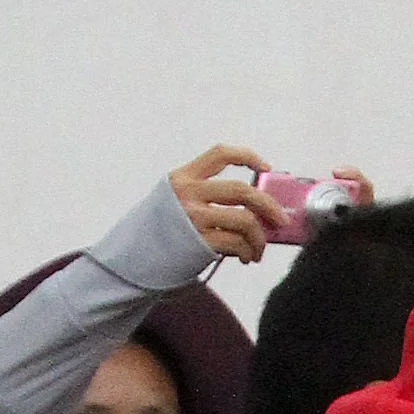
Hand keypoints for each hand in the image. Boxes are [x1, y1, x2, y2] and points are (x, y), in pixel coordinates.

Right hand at [169, 145, 280, 264]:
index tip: (265, 167)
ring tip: (258, 249)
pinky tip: (246, 257)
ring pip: (245, 220)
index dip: (247, 156)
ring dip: (259, 238)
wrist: (134, 259)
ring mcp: (194, 218)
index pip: (220, 154)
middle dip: (268, 206)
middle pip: (241, 190)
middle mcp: (189, 193)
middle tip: (279, 220)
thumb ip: (205, 198)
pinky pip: (237, 243)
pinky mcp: (200, 242)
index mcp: (184, 177)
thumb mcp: (175, 202)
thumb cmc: (159, 233)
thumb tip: (250, 208)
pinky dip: (248, 251)